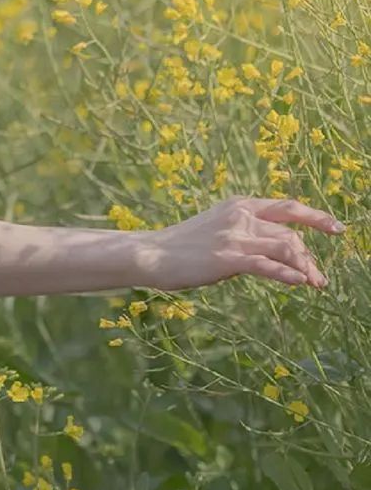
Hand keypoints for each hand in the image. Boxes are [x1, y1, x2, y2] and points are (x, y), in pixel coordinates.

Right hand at [134, 195, 343, 292]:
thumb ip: (245, 233)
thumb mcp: (218, 229)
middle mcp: (241, 216)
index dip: (316, 216)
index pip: (287, 206)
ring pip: (284, 248)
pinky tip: (300, 283)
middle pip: (290, 234)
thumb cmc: (183, 245)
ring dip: (305, 268)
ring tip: (315, 284)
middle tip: (320, 278)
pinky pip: (267, 266)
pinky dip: (288, 274)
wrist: (152, 253)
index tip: (337, 228)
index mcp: (240, 205)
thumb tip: (273, 252)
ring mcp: (235, 236)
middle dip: (310, 257)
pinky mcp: (228, 258)